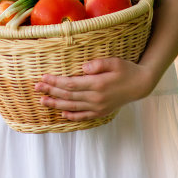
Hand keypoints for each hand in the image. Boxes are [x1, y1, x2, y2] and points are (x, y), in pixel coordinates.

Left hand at [35, 57, 153, 121]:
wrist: (141, 85)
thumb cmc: (126, 70)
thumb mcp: (115, 62)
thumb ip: (98, 64)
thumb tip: (82, 67)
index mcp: (98, 84)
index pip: (71, 84)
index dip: (55, 82)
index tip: (43, 77)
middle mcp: (96, 98)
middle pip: (68, 96)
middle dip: (50, 92)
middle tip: (36, 88)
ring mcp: (98, 107)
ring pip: (72, 107)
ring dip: (56, 105)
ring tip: (42, 101)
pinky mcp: (101, 112)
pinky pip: (83, 116)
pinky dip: (72, 116)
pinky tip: (62, 114)